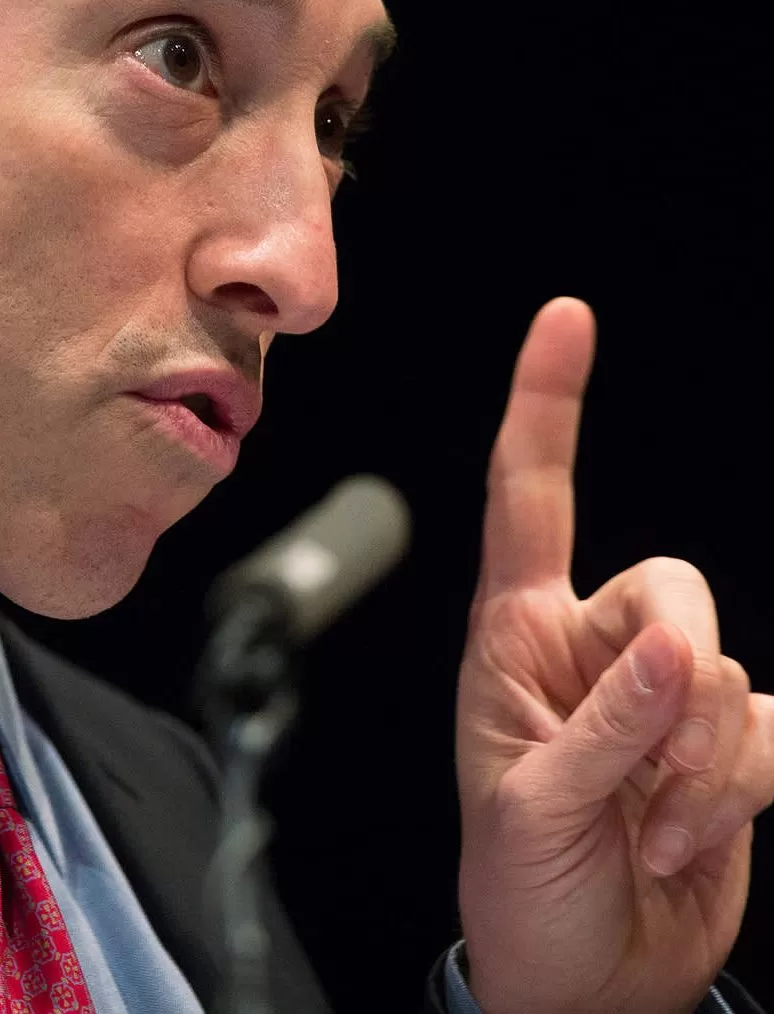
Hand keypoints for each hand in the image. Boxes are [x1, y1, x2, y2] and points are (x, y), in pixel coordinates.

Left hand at [456, 297, 773, 1013]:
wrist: (587, 973)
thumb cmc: (522, 883)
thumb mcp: (532, 805)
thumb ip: (606, 726)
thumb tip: (675, 652)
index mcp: (517, 632)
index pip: (529, 494)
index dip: (547, 402)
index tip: (565, 318)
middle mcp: (592, 644)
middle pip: (673, 587)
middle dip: (674, 687)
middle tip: (637, 777)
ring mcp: (662, 692)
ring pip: (728, 670)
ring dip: (701, 767)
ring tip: (644, 826)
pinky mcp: (722, 744)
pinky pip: (772, 728)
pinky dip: (737, 790)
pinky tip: (681, 836)